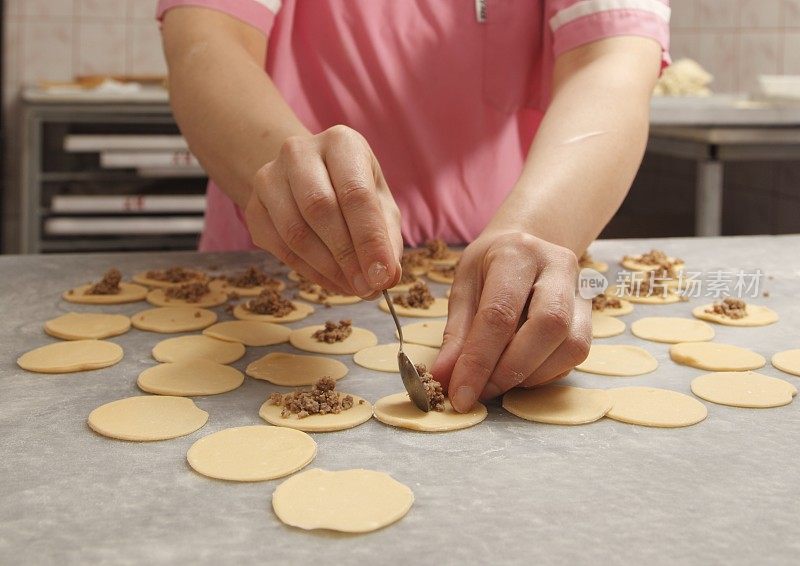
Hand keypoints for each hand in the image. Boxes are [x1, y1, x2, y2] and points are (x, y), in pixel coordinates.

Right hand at [244, 125, 402, 296]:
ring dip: (327, 268)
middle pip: (320, 209)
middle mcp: (299, 151)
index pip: (355, 193)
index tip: (383, 276)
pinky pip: (279, 247)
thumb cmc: (353, 190)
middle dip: (347, 256)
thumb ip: (387, 238)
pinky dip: (309, 272)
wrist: (306, 176)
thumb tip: (387, 277)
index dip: (370, 240)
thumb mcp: (380, 203)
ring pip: (295, 232)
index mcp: (340, 142)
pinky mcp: (253, 207)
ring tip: (352, 286)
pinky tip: (331, 280)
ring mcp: (269, 177)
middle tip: (367, 287)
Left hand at [431, 231, 590, 411]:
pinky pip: (576, 355)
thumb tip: (444, 377)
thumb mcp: (464, 287)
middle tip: (482, 392)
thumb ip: (456, 333)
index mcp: (518, 253)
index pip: (500, 312)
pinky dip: (545, 373)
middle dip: (511, 369)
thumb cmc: (490, 267)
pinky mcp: (592, 314)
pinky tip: (521, 371)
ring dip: (531, 375)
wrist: (527, 247)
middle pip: (549, 325)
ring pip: (571, 345)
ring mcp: (582, 290)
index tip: (460, 395)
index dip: (478, 361)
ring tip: (498, 379)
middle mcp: (558, 267)